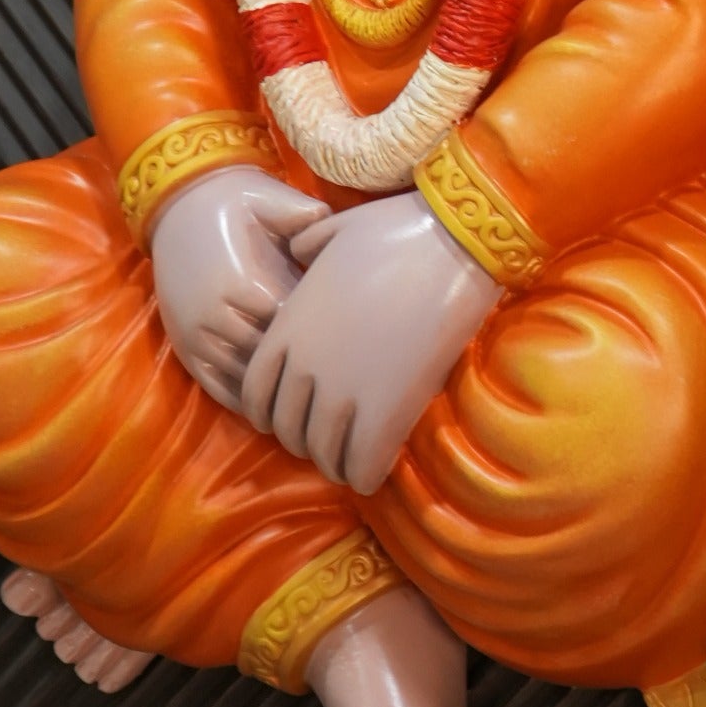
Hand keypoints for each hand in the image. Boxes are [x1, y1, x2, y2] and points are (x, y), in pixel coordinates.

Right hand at [150, 165, 325, 407]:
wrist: (181, 203)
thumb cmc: (236, 201)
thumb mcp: (270, 198)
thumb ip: (305, 217)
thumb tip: (338, 228)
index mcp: (243, 284)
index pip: (294, 326)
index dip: (322, 333)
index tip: (352, 339)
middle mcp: (216, 317)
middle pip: (273, 358)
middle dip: (305, 365)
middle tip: (345, 377)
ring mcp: (196, 337)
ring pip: (246, 379)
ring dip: (278, 391)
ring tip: (316, 400)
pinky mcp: (184, 348)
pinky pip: (217, 387)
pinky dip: (246, 400)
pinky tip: (276, 407)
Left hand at [240, 190, 501, 492]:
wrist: (452, 244)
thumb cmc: (395, 231)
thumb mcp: (331, 231)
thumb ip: (302, 247)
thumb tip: (297, 254)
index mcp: (286, 330)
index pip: (254, 394)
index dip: (268, 412)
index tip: (288, 416)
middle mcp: (305, 370)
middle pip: (288, 431)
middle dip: (305, 440)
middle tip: (327, 439)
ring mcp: (344, 394)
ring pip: (323, 454)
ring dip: (336, 461)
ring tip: (351, 460)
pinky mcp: (387, 412)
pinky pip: (362, 466)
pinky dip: (364, 475)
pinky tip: (373, 472)